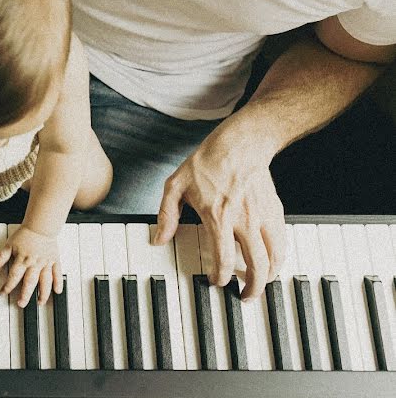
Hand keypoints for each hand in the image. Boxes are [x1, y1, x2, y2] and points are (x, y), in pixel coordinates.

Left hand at [0, 226, 62, 306]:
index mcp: (22, 260)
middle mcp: (34, 263)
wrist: (41, 226)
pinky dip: (58, 282)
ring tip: (40, 302)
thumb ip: (0, 257)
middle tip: (22, 304)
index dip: (8, 286)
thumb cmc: (25, 235)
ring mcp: (46, 263)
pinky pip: (57, 273)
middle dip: (25, 294)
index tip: (3, 293)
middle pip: (30, 282)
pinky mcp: (54, 260)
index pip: (14, 276)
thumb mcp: (9, 245)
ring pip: (45, 281)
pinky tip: (57, 291)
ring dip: (43, 293)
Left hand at [153, 125, 285, 300]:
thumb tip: (158, 239)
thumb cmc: (208, 162)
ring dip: (270, 276)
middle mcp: (245, 221)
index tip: (217, 282)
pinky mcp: (276, 211)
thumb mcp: (176, 185)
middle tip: (246, 297)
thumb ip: (167, 215)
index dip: (221, 277)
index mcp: (219, 217)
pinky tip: (271, 261)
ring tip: (261, 284)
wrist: (241, 143)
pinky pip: (282, 241)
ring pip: (275, 256)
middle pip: (257, 265)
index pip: (224, 259)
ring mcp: (263, 216)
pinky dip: (278, 257)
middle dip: (253, 288)